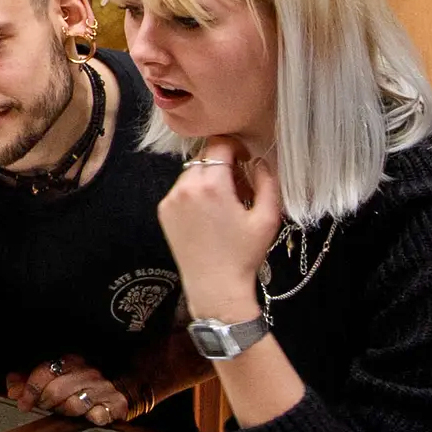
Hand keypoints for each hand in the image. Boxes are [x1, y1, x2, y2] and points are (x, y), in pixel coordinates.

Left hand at [7, 355, 132, 427]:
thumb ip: (31, 381)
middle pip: (55, 391)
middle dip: (44, 403)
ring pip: (73, 406)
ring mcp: (103, 388)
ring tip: (65, 410)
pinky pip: (97, 416)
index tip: (23, 404)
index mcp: (71, 361)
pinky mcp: (117, 405)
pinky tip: (88, 416)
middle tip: (44, 407)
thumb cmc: (82, 384)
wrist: (121, 387)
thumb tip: (12, 387)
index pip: (45, 372)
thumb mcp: (56, 377)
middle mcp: (88, 372)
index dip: (29, 390)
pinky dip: (90, 418)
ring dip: (64, 412)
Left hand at [159, 135, 283, 315]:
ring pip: (191, 171)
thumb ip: (268, 180)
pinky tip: (209, 215)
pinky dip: (195, 192)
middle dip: (223, 164)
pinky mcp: (163, 211)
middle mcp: (185, 187)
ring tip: (225, 204)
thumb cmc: (244, 254)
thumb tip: (260, 159)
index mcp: (211, 184)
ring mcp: (170, 199)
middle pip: (204, 156)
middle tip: (240, 187)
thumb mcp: (268, 217)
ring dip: (208, 178)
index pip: (219, 144)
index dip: (236, 148)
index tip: (246, 161)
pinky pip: (181, 189)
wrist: (215, 287)